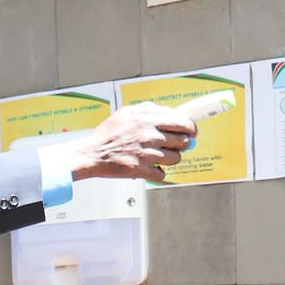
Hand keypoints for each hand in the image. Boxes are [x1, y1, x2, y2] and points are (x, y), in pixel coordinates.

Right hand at [65, 104, 195, 182]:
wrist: (92, 154)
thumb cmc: (108, 134)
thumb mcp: (127, 112)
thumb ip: (150, 110)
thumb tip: (171, 113)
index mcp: (147, 119)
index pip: (183, 122)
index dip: (191, 128)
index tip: (192, 131)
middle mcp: (149, 135)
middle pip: (183, 141)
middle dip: (181, 144)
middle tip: (174, 145)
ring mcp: (147, 154)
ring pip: (176, 159)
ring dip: (170, 159)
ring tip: (159, 156)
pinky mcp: (142, 170)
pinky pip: (162, 174)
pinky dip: (158, 173)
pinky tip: (150, 167)